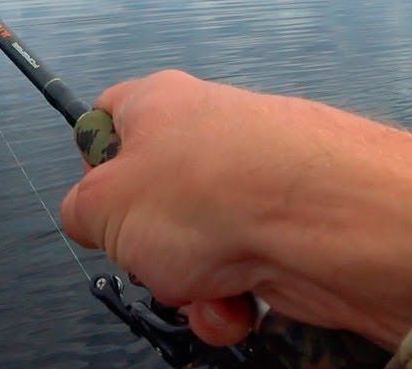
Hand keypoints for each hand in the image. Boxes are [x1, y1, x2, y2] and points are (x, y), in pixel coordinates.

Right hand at [60, 70, 411, 349]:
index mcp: (156, 103)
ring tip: (207, 290)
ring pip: (193, 247)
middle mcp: (207, 134)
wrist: (331, 219)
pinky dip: (232, 298)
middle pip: (151, 201)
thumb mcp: (103, 207)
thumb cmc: (209, 195)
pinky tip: (241, 306)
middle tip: (151, 261)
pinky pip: (239, 271)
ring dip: (189, 286)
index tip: (96, 207)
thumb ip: (80, 212)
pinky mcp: (289, 228)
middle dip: (146, 249)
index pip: (106, 119)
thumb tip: (87, 218)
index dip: (93, 167)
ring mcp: (252, 182)